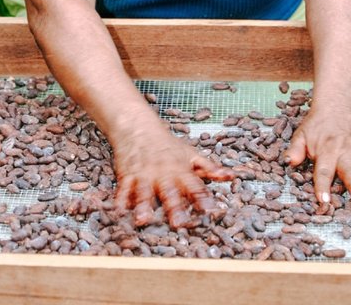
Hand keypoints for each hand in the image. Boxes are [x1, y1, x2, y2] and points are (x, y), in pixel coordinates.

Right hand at [111, 127, 231, 227]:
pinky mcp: (126, 175)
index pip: (195, 186)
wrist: (137, 127)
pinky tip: (119, 212)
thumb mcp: (191, 154)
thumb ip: (210, 168)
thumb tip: (231, 177)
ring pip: (144, 192)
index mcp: (181, 171)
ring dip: (143, 206)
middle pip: (169, 193)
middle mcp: (163, 174)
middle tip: (178, 224)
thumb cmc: (166, 144)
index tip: (212, 211)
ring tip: (143, 220)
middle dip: (174, 208)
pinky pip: (123, 190)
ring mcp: (143, 175)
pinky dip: (120, 201)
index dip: (204, 198)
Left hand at [285, 105, 350, 205]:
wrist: (336, 109)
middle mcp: (345, 152)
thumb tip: (289, 162)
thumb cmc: (316, 126)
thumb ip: (295, 150)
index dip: (322, 186)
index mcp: (326, 151)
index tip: (323, 200)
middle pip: (350, 171)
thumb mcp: (301, 135)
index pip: (323, 171)